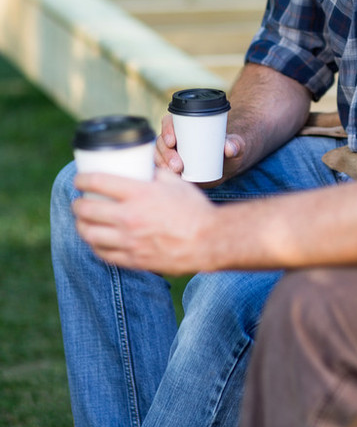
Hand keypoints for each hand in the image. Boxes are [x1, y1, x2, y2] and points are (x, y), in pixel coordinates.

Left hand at [72, 169, 218, 273]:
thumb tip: (143, 167)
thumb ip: (155, 174)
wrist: (208, 240)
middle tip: (79, 201)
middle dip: (77, 204)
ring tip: (83, 222)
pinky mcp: (133, 259)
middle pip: (87, 209)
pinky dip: (95, 245)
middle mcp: (129, 217)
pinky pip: (103, 253)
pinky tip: (96, 240)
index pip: (97, 182)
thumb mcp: (175, 182)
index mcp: (139, 194)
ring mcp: (129, 240)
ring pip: (90, 234)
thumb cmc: (194, 209)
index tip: (79, 180)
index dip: (82, 180)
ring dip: (81, 226)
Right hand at [155, 112, 245, 181]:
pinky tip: (167, 179)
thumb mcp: (235, 145)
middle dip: (165, 153)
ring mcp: (170, 152)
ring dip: (162, 165)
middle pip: (161, 141)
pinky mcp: (170, 167)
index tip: (172, 141)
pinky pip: (160, 168)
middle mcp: (174, 137)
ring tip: (175, 174)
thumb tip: (229, 148)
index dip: (166, 129)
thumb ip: (235, 145)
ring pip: (158, 155)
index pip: (169, 122)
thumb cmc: (229, 149)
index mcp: (185, 124)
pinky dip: (161, 173)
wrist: (227, 165)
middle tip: (178, 166)